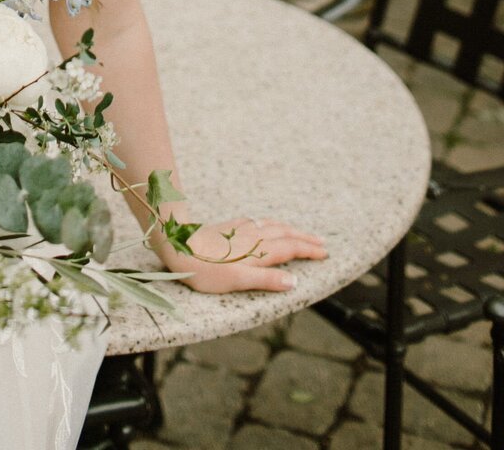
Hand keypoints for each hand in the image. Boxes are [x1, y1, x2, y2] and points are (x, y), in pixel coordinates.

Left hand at [159, 216, 326, 294]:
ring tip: (300, 233)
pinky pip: (259, 222)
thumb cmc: (205, 269)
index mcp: (258, 251)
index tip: (324, 253)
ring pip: (272, 226)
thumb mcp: (236, 280)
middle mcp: (253, 236)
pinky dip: (271, 224)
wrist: (178, 245)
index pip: (290, 248)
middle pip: (285, 234)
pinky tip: (265, 224)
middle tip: (321, 242)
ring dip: (290, 229)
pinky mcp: (230, 226)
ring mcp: (241, 229)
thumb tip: (294, 281)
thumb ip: (266, 280)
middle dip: (304, 238)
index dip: (308, 250)